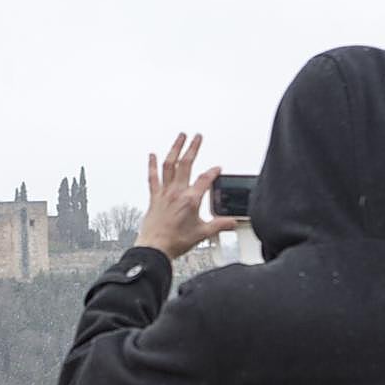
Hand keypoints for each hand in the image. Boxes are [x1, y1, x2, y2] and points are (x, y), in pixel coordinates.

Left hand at [135, 133, 236, 260]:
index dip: (213, 172)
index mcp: (191, 200)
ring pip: (169, 165)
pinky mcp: (154, 198)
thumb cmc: (175, 241)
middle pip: (186, 164)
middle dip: (193, 148)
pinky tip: (152, 155)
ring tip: (180, 137)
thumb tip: (232, 222)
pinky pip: (153, 177)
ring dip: (175, 149)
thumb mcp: (202, 234)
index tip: (217, 169)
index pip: (205, 179)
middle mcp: (177, 193)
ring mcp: (164, 193)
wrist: (155, 248)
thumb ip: (219, 225)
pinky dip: (152, 165)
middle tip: (198, 136)